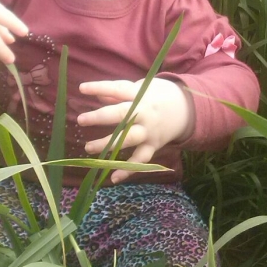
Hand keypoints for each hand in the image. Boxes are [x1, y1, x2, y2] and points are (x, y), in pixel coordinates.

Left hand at [77, 78, 193, 182]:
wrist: (186, 109)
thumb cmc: (156, 95)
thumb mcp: (140, 88)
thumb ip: (118, 93)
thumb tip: (96, 95)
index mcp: (139, 94)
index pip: (118, 89)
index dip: (100, 88)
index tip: (82, 88)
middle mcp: (144, 113)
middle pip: (122, 114)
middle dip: (101, 117)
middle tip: (81, 120)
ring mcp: (149, 131)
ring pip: (128, 138)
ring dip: (108, 144)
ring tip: (88, 148)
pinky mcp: (153, 145)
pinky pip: (140, 159)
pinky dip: (128, 170)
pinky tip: (113, 177)